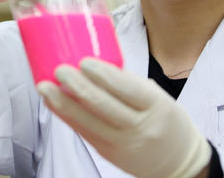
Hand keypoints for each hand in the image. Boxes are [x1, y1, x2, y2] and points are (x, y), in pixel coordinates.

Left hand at [37, 59, 210, 177]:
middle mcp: (140, 127)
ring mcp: (123, 143)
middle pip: (103, 105)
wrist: (179, 163)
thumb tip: (96, 61)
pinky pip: (84, 132)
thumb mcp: (159, 99)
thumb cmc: (166, 121)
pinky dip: (66, 115)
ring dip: (63, 102)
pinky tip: (54, 103)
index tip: (84, 61)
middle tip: (60, 70)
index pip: (128, 89)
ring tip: (45, 86)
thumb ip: (130, 84)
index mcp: (157, 106)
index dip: (104, 75)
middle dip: (77, 86)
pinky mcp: (108, 153)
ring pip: (88, 122)